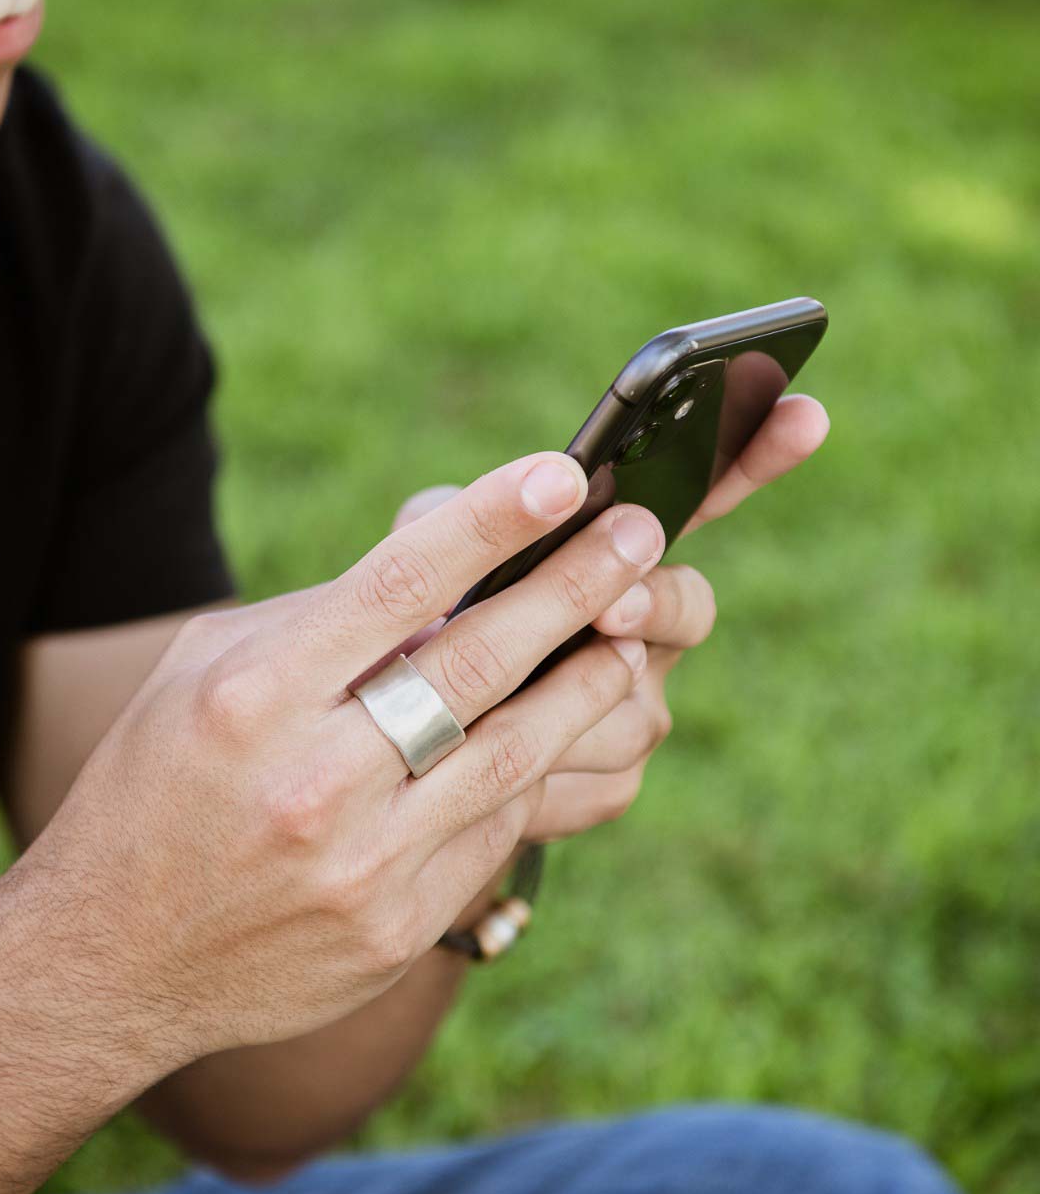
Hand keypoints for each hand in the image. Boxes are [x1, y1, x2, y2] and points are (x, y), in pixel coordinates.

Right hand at [35, 451, 669, 1059]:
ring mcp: (364, 866)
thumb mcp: (205, 675)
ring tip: (631, 631)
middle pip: (477, 664)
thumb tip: (437, 576)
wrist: (114, 956)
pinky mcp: (398, 928)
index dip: (490, 523)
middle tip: (636, 536)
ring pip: (516, 752)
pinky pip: (497, 829)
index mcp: (254, 697)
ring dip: (588, 682)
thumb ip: (316, 623)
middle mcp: (314, 780)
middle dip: (573, 588)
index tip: (561, 474)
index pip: (397, 585)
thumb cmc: (155, 785)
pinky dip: (533, 767)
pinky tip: (558, 726)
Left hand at [393, 392, 828, 842]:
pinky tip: (489, 768)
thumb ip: (452, 523)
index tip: (802, 411)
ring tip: (502, 701)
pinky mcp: (606, 783)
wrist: (393, 740)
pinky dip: (551, 771)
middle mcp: (639, 629)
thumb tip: (505, 504)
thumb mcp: (417, 558)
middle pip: (689, 610)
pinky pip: (606, 781)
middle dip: (656, 604)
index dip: (751, 455)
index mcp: (610, 557)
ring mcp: (632, 709)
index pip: (696, 498)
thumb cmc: (415, 625)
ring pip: (643, 710)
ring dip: (578, 703)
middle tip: (612, 607)